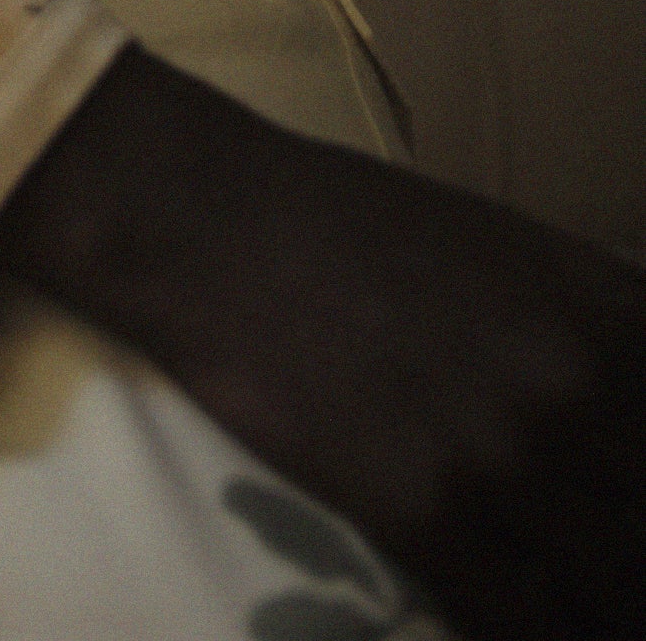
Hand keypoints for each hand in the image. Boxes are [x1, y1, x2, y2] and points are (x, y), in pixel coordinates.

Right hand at [0, 45, 645, 639]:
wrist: (213, 219)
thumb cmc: (358, 224)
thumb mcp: (518, 255)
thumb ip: (603, 335)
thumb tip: (627, 420)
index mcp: (615, 314)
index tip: (628, 517)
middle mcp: (583, 388)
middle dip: (630, 565)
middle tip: (601, 568)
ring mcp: (506, 457)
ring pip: (611, 596)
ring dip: (599, 609)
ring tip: (572, 600)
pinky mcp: (425, 514)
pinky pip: (522, 624)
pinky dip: (536, 636)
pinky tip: (517, 621)